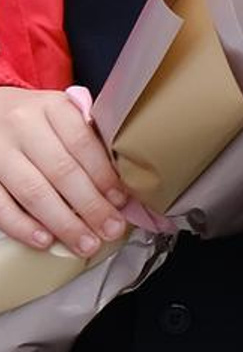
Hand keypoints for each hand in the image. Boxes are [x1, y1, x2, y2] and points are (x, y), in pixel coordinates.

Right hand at [0, 84, 129, 254]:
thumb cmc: (35, 119)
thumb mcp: (61, 115)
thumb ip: (86, 140)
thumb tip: (120, 184)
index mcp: (52, 108)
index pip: (83, 143)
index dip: (103, 175)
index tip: (121, 201)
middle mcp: (23, 126)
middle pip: (61, 171)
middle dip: (91, 205)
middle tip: (111, 230)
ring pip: (33, 191)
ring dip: (63, 222)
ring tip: (86, 243)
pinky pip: (0, 205)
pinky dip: (22, 226)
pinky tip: (44, 240)